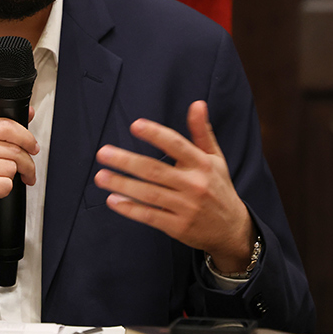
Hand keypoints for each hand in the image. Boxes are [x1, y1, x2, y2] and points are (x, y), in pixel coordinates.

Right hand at [0, 118, 38, 252]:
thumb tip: (28, 114)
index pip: (5, 125)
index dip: (26, 137)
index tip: (32, 146)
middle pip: (13, 148)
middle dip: (27, 162)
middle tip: (28, 170)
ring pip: (11, 167)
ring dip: (13, 177)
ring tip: (2, 181)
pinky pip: (6, 184)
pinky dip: (4, 190)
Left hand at [93, 101, 254, 271]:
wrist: (232, 230)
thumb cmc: (218, 188)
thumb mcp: (215, 158)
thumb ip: (202, 132)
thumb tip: (197, 104)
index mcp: (202, 164)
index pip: (177, 145)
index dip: (156, 134)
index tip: (135, 125)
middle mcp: (194, 185)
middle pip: (155, 170)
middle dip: (127, 161)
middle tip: (103, 153)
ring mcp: (186, 208)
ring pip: (149, 193)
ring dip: (122, 184)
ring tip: (100, 176)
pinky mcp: (178, 227)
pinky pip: (150, 216)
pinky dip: (131, 209)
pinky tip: (113, 200)